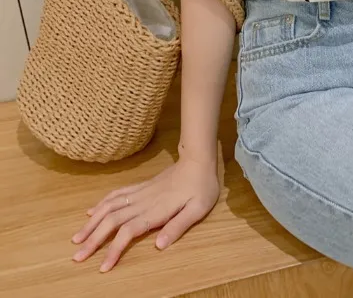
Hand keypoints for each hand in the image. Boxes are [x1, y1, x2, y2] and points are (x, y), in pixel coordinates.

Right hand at [71, 157, 219, 271]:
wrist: (199, 160)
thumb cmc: (202, 187)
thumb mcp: (198, 208)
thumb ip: (178, 226)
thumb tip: (158, 246)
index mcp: (156, 211)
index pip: (129, 232)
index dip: (114, 249)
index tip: (102, 267)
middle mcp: (143, 202)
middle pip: (112, 220)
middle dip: (93, 239)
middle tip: (77, 256)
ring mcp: (141, 192)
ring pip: (110, 206)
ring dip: (92, 222)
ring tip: (77, 237)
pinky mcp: (141, 186)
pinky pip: (117, 193)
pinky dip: (101, 203)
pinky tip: (91, 211)